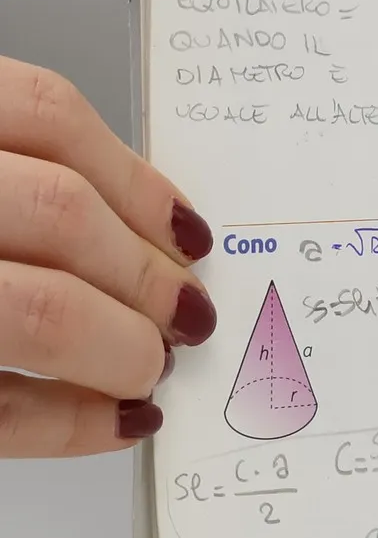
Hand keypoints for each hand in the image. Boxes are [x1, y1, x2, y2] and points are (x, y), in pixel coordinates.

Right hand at [0, 59, 215, 455]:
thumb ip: (26, 181)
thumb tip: (152, 236)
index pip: (44, 114)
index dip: (135, 182)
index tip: (190, 234)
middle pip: (60, 213)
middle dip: (145, 274)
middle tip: (188, 313)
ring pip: (43, 310)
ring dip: (122, 344)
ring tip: (152, 364)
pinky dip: (73, 423)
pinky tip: (119, 420)